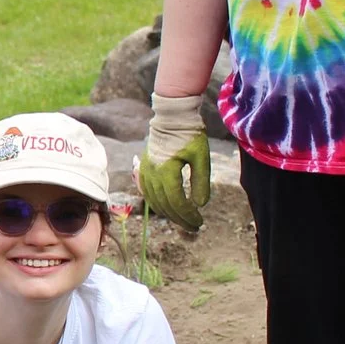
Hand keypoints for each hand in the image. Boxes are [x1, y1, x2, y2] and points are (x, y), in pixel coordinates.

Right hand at [139, 92, 210, 230]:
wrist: (172, 117)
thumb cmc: (190, 135)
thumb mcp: (201, 157)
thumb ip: (201, 182)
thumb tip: (200, 205)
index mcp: (167, 171)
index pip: (176, 202)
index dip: (188, 215)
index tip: (199, 221)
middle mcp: (152, 174)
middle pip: (165, 205)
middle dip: (180, 218)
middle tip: (194, 226)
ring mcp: (145, 172)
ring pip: (154, 201)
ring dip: (168, 213)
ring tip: (182, 219)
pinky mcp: (143, 169)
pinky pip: (147, 192)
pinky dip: (156, 203)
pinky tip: (166, 208)